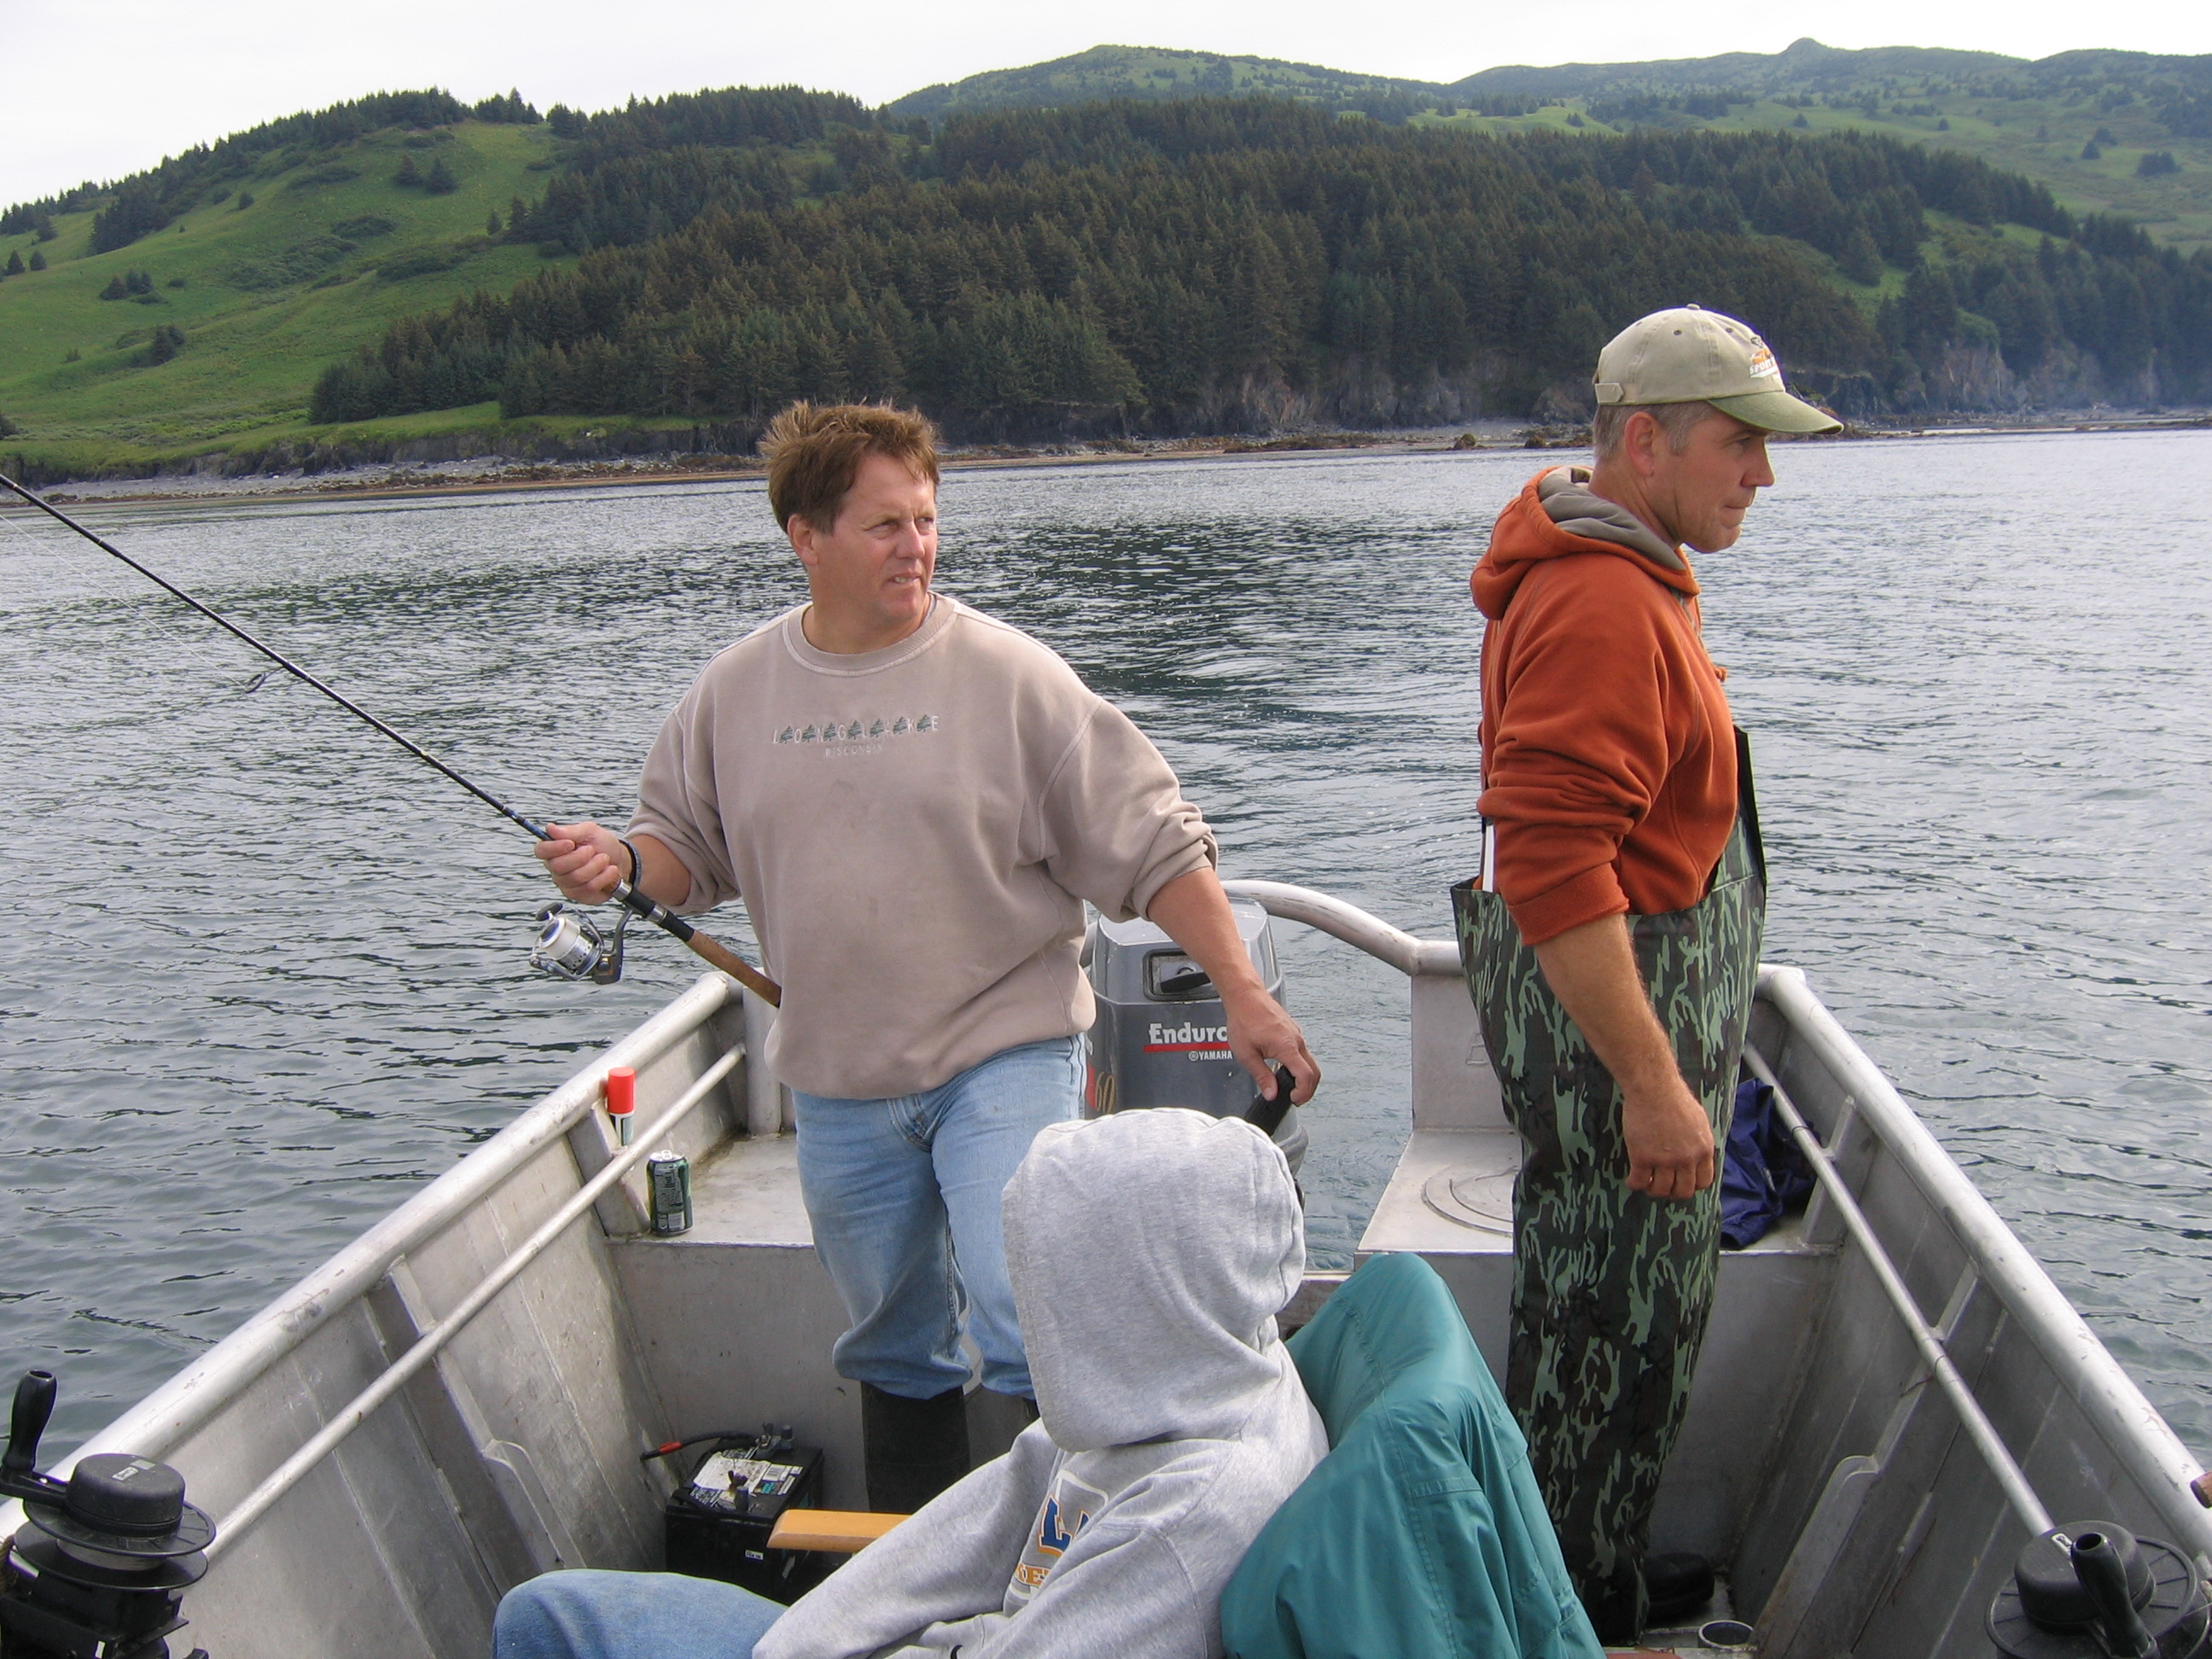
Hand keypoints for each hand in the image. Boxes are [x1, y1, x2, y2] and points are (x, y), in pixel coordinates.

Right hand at [535, 821, 628, 903]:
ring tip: (604, 859)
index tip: (571, 843)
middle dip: (581, 857)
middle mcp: (556, 868)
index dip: (554, 848)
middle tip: (592, 850)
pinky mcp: (578, 895)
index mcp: (555, 849)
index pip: (541, 850)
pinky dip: (604, 877)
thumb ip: (570, 831)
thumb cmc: (602, 845)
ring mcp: (566, 883)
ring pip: (576, 877)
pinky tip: (608, 871)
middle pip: (558, 866)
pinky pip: (588, 888)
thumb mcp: (589, 831)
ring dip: (596, 866)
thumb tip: (550, 828)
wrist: (620, 860)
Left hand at [1221, 984, 1319, 1105]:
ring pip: (1309, 1061)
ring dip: (1303, 1077)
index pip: (1306, 1076)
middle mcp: (1296, 1040)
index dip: (1303, 1093)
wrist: (1245, 996)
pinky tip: (1284, 1069)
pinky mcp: (1292, 1031)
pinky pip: (1302, 1052)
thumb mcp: (1246, 1054)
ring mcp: (1296, 1035)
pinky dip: (1299, 1065)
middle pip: (1314, 1071)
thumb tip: (1271, 1093)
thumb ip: (1261, 1076)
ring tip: (1289, 1086)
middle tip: (1295, 1098)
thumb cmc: (1244, 1019)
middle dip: (1308, 1089)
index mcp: (1286, 1046)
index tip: (1293, 1099)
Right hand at [1620, 1078, 1715, 1199]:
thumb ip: (1699, 1142)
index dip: (1691, 1186)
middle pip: (1683, 1191)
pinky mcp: (1642, 1157)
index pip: (1704, 1182)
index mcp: (1703, 1150)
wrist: (1653, 1087)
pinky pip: (1638, 1182)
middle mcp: (1686, 1159)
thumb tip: (1697, 1155)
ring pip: (1660, 1190)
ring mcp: (1664, 1160)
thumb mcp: (1699, 1122)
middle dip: (1672, 1193)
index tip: (1682, 1183)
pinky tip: (1631, 1181)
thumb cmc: (1675, 1097)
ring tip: (1646, 1184)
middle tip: (1663, 1187)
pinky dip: (1634, 1184)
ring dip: (1653, 1191)